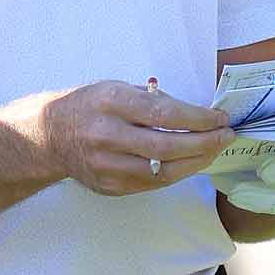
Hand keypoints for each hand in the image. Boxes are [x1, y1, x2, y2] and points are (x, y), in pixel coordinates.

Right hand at [42, 81, 234, 195]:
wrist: (48, 136)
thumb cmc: (87, 106)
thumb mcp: (114, 88)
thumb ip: (151, 99)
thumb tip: (194, 113)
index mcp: (111, 103)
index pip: (165, 114)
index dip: (199, 118)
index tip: (221, 118)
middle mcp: (107, 135)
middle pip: (168, 146)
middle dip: (205, 143)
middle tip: (226, 136)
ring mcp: (107, 165)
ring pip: (164, 171)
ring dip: (197, 162)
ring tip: (214, 150)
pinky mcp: (110, 186)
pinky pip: (152, 183)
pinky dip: (176, 173)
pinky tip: (189, 163)